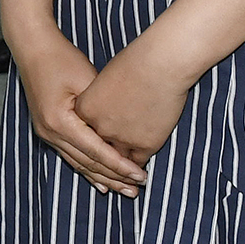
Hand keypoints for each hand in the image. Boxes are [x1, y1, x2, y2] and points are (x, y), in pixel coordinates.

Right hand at [9, 25, 146, 196]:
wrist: (32, 46)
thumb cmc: (60, 58)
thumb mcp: (88, 81)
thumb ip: (102, 110)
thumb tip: (121, 135)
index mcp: (60, 121)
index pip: (96, 152)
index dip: (120, 166)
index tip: (141, 175)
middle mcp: (50, 132)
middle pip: (87, 163)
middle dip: (114, 178)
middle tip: (138, 189)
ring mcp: (45, 132)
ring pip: (78, 163)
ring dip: (101, 177)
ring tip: (123, 190)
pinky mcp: (46, 128)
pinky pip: (70, 155)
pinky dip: (86, 169)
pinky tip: (99, 182)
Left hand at [73, 40, 190, 170]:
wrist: (160, 64)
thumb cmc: (134, 63)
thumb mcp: (105, 80)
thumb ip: (99, 100)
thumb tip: (101, 110)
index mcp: (85, 110)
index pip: (84, 132)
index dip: (90, 139)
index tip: (94, 148)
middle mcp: (99, 128)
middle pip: (98, 150)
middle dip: (104, 163)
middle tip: (109, 177)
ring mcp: (121, 138)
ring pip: (117, 161)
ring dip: (120, 170)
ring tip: (125, 180)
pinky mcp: (144, 144)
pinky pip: (137, 161)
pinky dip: (136, 166)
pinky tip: (138, 171)